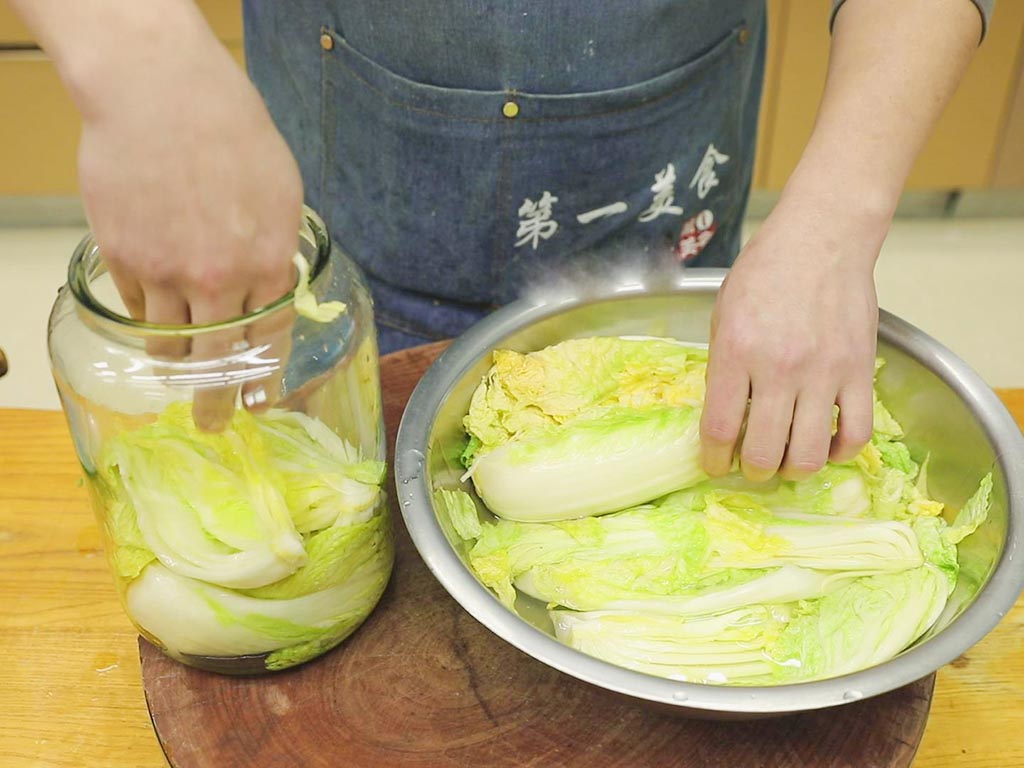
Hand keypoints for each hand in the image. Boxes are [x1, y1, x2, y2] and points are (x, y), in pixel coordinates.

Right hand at [75, 14, 302, 429]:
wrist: (163, 94)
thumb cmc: (233, 133)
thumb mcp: (282, 193)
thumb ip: (278, 249)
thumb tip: (275, 288)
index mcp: (269, 263)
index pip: (270, 340)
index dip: (263, 376)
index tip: (259, 400)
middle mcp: (220, 279)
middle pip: (220, 360)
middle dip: (218, 401)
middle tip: (215, 423)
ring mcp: (167, 272)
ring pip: (171, 343)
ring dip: (176, 365)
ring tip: (177, 376)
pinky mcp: (122, 258)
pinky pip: (136, 309)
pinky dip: (145, 319)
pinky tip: (150, 321)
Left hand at [700, 195, 880, 481]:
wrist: (822, 239)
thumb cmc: (765, 272)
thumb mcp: (722, 314)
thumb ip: (721, 367)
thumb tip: (722, 418)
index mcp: (736, 352)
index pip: (720, 429)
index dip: (714, 459)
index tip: (714, 464)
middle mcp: (780, 368)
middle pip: (765, 453)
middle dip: (752, 471)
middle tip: (751, 466)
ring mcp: (824, 373)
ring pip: (810, 454)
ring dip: (793, 470)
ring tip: (786, 462)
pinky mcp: (860, 372)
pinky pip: (856, 434)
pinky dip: (840, 452)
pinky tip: (826, 446)